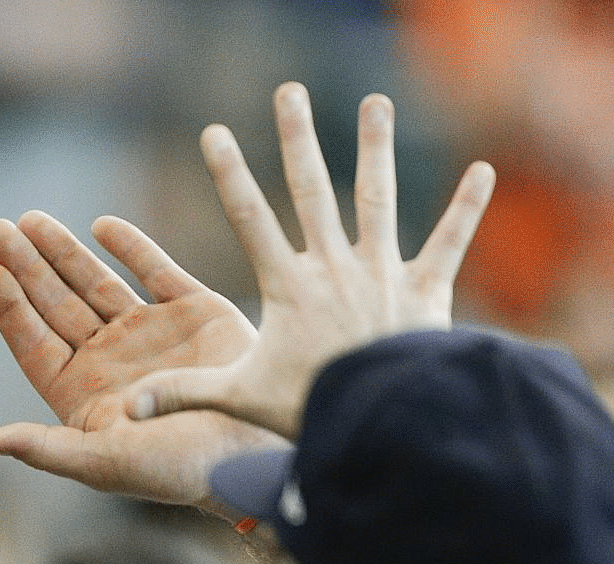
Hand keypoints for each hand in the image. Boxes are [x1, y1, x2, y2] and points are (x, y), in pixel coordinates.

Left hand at [0, 210, 271, 506]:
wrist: (254, 454)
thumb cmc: (177, 470)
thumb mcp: (105, 464)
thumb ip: (47, 449)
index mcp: (84, 396)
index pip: (36, 345)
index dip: (10, 309)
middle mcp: (110, 361)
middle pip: (57, 305)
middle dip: (27, 267)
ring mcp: (149, 333)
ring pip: (96, 282)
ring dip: (63, 251)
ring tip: (30, 220)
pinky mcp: (191, 312)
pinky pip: (154, 270)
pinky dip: (130, 246)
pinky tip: (100, 225)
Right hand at [125, 84, 494, 439]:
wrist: (384, 420)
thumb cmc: (310, 410)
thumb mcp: (240, 397)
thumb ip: (186, 393)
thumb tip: (128, 410)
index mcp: (289, 287)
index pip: (251, 219)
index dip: (229, 174)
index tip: (213, 132)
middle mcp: (336, 267)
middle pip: (313, 191)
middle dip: (298, 139)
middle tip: (289, 92)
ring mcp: (383, 273)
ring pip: (378, 200)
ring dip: (377, 149)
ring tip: (375, 103)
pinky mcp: (426, 290)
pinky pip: (450, 241)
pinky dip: (468, 207)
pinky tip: (484, 169)